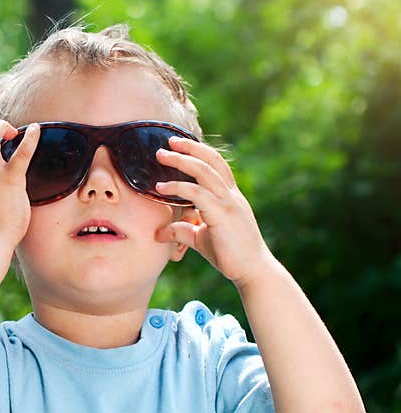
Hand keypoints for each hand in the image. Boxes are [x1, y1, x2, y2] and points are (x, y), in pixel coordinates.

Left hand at [153, 136, 274, 288]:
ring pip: (204, 172)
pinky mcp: (222, 215)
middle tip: (169, 142)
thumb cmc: (229, 254)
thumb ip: (182, 231)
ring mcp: (228, 203)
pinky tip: (161, 188)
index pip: (216, 166)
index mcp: (229, 197)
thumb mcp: (200, 238)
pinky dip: (178, 187)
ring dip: (182, 161)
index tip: (179, 146)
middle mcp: (230, 195)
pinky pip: (197, 194)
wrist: (252, 271)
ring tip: (161, 155)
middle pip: (212, 161)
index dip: (199, 152)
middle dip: (190, 148)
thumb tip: (159, 232)